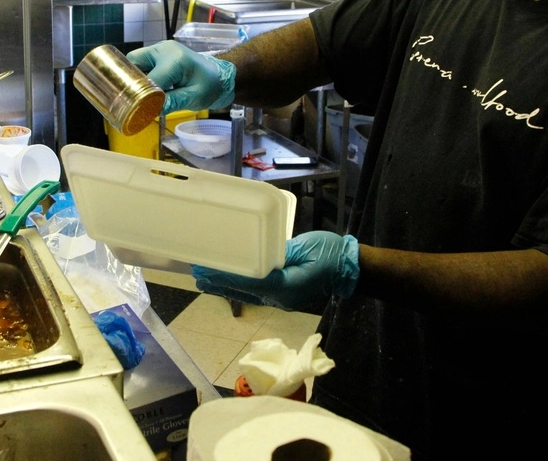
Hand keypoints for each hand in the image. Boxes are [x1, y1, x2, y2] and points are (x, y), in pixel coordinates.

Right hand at [126, 40, 235, 114]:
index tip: (140, 110)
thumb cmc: (212, 85)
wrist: (220, 75)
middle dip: (130, 82)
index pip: (150, 79)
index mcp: (175, 59)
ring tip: (138, 96)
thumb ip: (173, 102)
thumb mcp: (195, 97)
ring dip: (135, 79)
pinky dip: (141, 76)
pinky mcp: (158, 54)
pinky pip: (142, 64)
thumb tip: (151, 110)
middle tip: (133, 101)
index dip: (142, 95)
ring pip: (135, 63)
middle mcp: (164, 49)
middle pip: (134, 63)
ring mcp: (160, 50)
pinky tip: (145, 90)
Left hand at [191, 231, 359, 311]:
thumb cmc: (331, 254)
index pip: (249, 282)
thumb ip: (281, 253)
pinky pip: (257, 292)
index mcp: (286, 286)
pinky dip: (239, 286)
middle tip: (196, 275)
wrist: (351, 269)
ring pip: (248, 294)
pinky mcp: (284, 295)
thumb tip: (260, 255)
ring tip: (204, 280)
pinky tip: (228, 282)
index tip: (206, 271)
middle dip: (219, 283)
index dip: (226, 277)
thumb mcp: (305, 248)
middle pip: (243, 291)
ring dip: (225, 286)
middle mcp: (280, 297)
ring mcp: (282, 299)